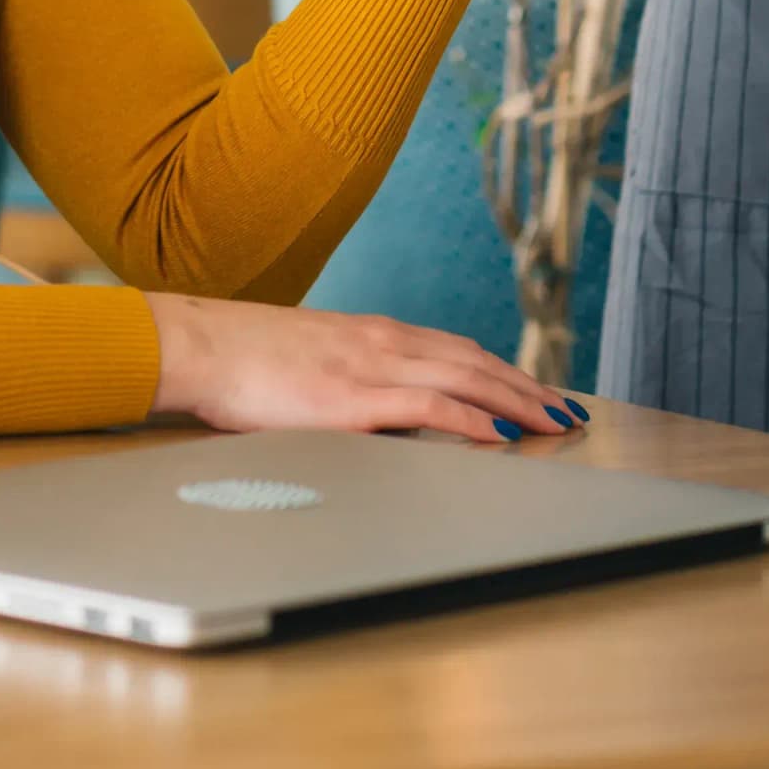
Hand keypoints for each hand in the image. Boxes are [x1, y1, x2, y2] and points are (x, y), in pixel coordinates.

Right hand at [145, 292, 587, 442]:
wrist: (199, 345)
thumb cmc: (240, 359)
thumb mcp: (308, 360)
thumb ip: (348, 377)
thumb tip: (376, 408)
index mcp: (372, 334)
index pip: (457, 348)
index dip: (504, 369)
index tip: (537, 389)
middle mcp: (383, 342)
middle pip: (476, 361)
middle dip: (529, 386)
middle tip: (569, 409)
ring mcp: (372, 367)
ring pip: (468, 379)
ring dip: (519, 401)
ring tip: (555, 422)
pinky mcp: (355, 400)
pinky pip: (432, 408)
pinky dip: (474, 419)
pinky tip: (502, 435)